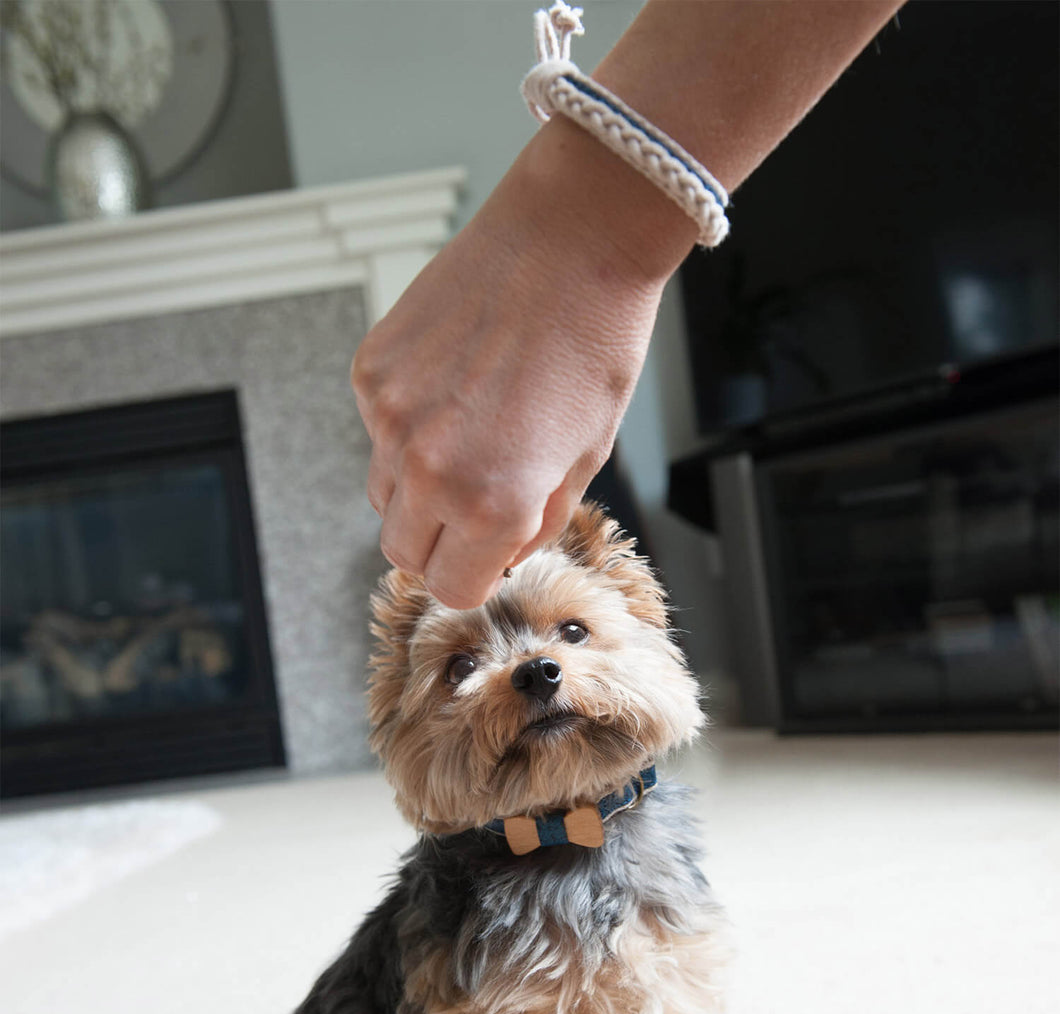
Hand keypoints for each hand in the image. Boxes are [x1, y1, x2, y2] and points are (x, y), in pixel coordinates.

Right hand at [352, 118, 695, 608]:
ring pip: (382, 492)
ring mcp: (389, 416)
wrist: (572, 237)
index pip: (451, 589)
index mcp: (492, 504)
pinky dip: (406, 425)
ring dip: (417, 487)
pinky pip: (377, 430)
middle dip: (439, 542)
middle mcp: (427, 469)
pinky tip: (453, 381)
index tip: (488, 553)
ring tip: (469, 431)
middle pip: (402, 551)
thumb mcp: (586, 456)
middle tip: (477, 501)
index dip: (475, 575)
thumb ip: (533, 523)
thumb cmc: (596, 340)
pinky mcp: (370, 370)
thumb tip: (495, 555)